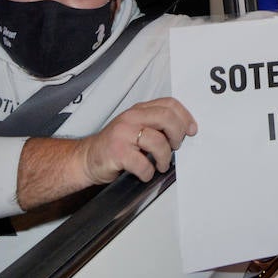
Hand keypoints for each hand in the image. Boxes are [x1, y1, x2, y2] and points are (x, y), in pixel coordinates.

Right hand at [78, 97, 197, 185]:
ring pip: (158, 142)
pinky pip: (143, 163)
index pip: (169, 104)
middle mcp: (131, 118)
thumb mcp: (135, 127)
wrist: (86, 158)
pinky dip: (148, 172)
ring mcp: (123, 134)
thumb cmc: (115, 146)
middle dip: (178, 135)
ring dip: (164, 158)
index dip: (185, 117)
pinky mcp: (117, 152)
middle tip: (175, 147)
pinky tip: (144, 173)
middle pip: (167, 118)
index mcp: (139, 110)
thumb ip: (155, 124)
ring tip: (160, 165)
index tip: (191, 130)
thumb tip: (184, 130)